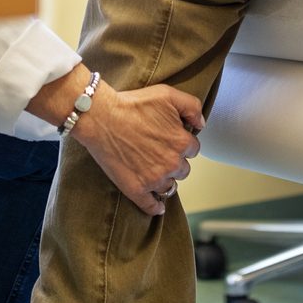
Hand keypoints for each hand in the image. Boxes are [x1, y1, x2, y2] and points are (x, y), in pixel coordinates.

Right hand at [72, 81, 204, 215]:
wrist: (100, 117)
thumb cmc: (132, 104)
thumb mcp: (167, 94)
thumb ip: (191, 106)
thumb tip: (201, 123)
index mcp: (181, 142)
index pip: (193, 149)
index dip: (182, 142)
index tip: (171, 138)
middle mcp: (171, 163)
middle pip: (184, 169)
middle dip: (175, 161)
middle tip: (159, 152)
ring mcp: (154, 179)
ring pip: (170, 187)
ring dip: (166, 180)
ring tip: (155, 171)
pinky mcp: (136, 190)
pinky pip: (153, 206)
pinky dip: (156, 207)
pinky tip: (157, 205)